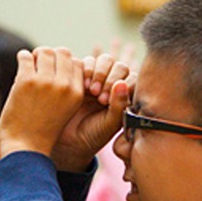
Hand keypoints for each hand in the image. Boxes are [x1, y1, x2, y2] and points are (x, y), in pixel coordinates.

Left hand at [0, 47, 86, 159]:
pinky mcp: (26, 81)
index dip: (65, 63)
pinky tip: (21, 67)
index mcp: (77, 93)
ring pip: (44, 51)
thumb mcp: (65, 109)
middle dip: (51, 56)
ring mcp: (45, 82)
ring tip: (30, 66)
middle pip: (62, 52)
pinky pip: (25, 56)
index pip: (77, 62)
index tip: (54, 71)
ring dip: (36, 56)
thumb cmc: (43, 129)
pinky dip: (22, 58)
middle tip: (40, 65)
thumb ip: (66, 88)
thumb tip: (57, 59)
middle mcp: (64, 86)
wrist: (25, 148)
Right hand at [50, 53, 131, 170]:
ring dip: (99, 72)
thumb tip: (122, 83)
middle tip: (99, 97)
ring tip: (91, 90)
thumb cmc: (94, 135)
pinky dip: (86, 69)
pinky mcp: (82, 74)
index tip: (108, 102)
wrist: (69, 140)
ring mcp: (98, 77)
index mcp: (125, 96)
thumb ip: (119, 106)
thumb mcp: (110, 124)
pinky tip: (82, 86)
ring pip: (105, 60)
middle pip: (119, 66)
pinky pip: (87, 62)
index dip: (122, 86)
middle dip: (110, 78)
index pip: (132, 79)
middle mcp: (113, 84)